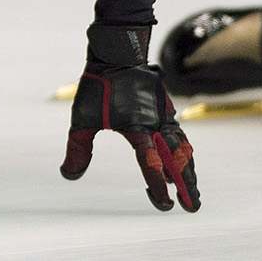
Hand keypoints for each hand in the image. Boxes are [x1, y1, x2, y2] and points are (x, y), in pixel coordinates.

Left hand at [59, 24, 199, 211]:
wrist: (116, 53)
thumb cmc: (98, 85)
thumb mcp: (81, 118)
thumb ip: (78, 149)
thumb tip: (69, 174)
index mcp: (136, 127)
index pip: (149, 163)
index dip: (156, 185)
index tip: (164, 204)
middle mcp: (155, 123)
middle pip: (176, 160)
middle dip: (186, 185)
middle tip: (192, 207)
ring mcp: (164, 115)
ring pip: (182, 149)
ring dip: (189, 171)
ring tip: (192, 191)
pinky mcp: (166, 109)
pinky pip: (179, 135)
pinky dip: (184, 152)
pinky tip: (183, 162)